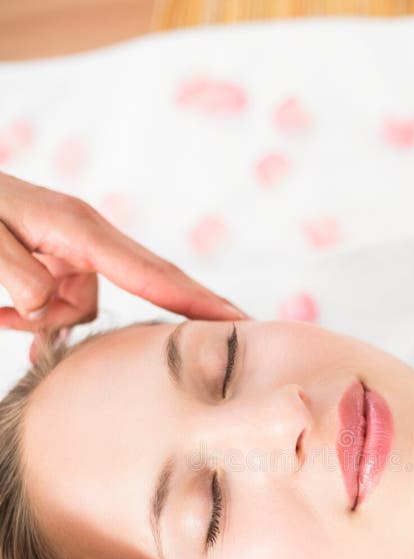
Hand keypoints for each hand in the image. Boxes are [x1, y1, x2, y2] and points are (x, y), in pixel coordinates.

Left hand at [0, 172, 248, 363]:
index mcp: (79, 229)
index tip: (238, 321)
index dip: (198, 303)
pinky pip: (62, 307)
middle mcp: (87, 239)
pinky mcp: (59, 262)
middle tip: (241, 326)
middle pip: (152, 283)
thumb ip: (24, 278)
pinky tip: (4, 315)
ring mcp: (74, 252)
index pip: (153, 275)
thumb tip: (53, 311)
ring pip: (85, 310)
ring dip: (47, 324)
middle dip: (185, 310)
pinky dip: (35, 319)